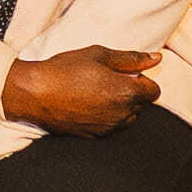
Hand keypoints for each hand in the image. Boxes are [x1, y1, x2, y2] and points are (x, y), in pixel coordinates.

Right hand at [0, 46, 157, 137]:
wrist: (35, 94)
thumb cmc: (66, 70)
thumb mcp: (99, 55)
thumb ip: (131, 58)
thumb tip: (156, 59)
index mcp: (127, 93)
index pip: (153, 91)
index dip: (141, 80)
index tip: (124, 73)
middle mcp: (122, 115)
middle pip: (141, 105)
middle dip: (130, 93)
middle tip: (106, 80)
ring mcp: (108, 128)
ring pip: (126, 118)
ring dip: (119, 106)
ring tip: (95, 92)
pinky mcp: (94, 136)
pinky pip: (110, 126)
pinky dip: (105, 117)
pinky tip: (87, 105)